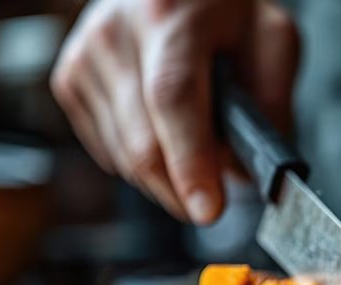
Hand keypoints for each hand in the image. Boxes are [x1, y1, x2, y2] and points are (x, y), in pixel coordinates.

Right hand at [51, 0, 299, 223]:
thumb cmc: (221, 7)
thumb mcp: (271, 38)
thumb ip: (272, 102)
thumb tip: (246, 170)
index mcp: (170, 15)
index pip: (173, 99)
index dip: (190, 162)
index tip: (209, 210)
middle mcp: (116, 34)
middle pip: (142, 142)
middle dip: (182, 191)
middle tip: (213, 202)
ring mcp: (85, 58)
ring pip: (123, 158)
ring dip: (165, 180)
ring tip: (195, 153)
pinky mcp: (68, 80)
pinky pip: (108, 153)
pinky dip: (141, 164)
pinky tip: (163, 137)